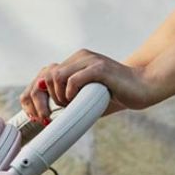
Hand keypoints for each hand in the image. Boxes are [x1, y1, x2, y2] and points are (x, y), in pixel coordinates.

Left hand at [20, 50, 164, 122]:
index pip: (40, 76)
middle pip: (44, 77)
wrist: (141, 88)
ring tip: (68, 107)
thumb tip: (41, 116)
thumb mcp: (82, 100)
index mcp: (72, 63)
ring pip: (55, 76)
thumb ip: (63, 101)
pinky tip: (77, 101)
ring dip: (57, 97)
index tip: (37, 115)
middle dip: (40, 101)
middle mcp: (78, 58)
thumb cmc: (111, 96)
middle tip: (48, 116)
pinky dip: (70, 94)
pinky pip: (73, 79)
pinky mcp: (99, 68)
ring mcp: (89, 61)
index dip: (32, 97)